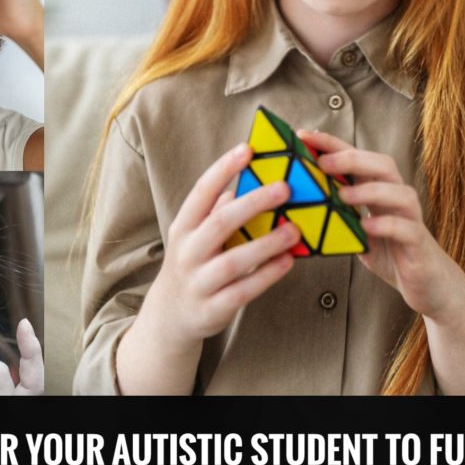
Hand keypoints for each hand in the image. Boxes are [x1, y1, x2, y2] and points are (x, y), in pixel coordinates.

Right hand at [139, 145, 298, 351]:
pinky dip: (266, 275)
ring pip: (233, 260)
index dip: (223, 168)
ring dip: (266, 243)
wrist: (170, 315)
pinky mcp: (212, 309)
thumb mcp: (195, 235)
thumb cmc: (193, 263)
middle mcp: (186, 252)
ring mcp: (198, 282)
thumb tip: (253, 181)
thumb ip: (219, 210)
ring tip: (294, 229)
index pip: (201, 192)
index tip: (248, 149)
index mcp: (182, 227)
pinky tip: (287, 261)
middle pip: (220, 223)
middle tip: (284, 188)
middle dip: (253, 203)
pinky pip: (243, 291)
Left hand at [298, 130, 464, 321]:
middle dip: (351, 159)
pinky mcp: (419, 242)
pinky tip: (367, 226)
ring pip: (399, 192)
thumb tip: (300, 200)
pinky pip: (406, 227)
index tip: (304, 135)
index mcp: (378, 189)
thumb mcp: (356, 229)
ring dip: (369, 190)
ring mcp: (411, 217)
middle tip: (323, 163)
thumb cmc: (389, 250)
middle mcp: (397, 196)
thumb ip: (337, 212)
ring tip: (343, 195)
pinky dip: (386, 224)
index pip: (356, 157)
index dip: (331, 144)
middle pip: (382, 164)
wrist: (427, 284)